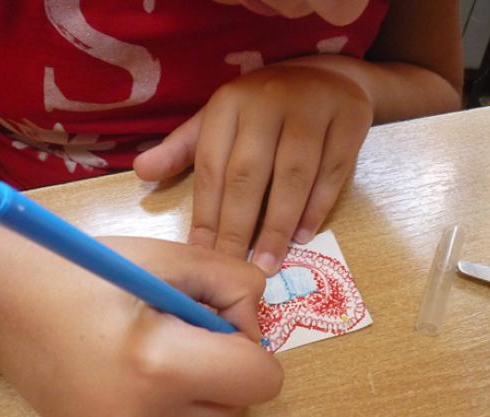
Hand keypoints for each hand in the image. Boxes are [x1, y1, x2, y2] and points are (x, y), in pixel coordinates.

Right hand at [0, 236, 282, 416]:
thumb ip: (233, 282)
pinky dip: (178, 405)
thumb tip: (257, 319)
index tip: (220, 317)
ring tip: (166, 349)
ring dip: (209, 391)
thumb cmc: (86, 270)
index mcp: (159, 363)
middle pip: (241, 408)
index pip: (260, 379)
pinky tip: (141, 370)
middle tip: (193, 330)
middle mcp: (145, 416)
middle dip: (233, 369)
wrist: (2, 306)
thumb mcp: (170, 258)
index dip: (252, 344)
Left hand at [134, 62, 372, 274]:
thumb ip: (182, 149)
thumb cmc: (262, 108)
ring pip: (293, 175)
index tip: (202, 253)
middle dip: (239, 226)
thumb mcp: (219, 119)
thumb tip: (140, 173)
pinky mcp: (349, 120)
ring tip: (269, 262)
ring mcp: (311, 109)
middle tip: (235, 268)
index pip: (213, 166)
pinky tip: (303, 236)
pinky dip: (317, 206)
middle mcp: (267, 102)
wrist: (325, 74)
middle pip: (249, 173)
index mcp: (229, 103)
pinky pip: (332, 171)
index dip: (206, 213)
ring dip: (279, 224)